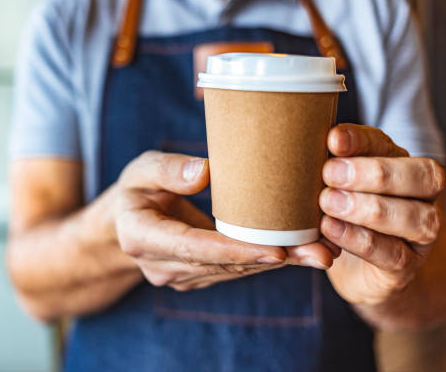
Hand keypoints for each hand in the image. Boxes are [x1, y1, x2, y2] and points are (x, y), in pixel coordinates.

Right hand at [115, 151, 335, 290]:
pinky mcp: (197, 277)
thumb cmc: (135, 189)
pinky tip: (299, 253)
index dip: (235, 250)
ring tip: (321, 253)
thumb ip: (168, 169)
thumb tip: (206, 172)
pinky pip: (234, 271)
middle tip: (320, 253)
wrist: (124, 224)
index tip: (277, 251)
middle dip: (272, 260)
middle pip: (223, 265)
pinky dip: (265, 262)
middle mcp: (162, 266)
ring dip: (277, 264)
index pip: (193, 248)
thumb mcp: (141, 169)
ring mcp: (180, 276)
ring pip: (234, 272)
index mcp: (142, 237)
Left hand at [320, 124, 445, 304]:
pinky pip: (392, 253)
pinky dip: (359, 240)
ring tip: (328, 202)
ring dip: (368, 208)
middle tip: (329, 173)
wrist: (361, 271)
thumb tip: (294, 145)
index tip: (332, 139)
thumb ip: (323, 169)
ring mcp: (419, 233)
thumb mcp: (330, 189)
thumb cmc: (341, 217)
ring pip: (414, 216)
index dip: (362, 141)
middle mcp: (420, 195)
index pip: (389, 145)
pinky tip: (331, 229)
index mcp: (399, 164)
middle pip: (420, 176)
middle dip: (373, 173)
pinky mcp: (406, 266)